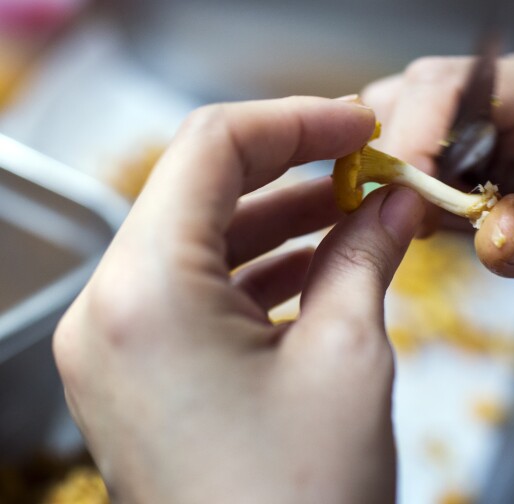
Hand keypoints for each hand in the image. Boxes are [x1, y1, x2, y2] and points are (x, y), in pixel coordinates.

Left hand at [54, 97, 423, 502]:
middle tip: (363, 166)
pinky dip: (260, 269)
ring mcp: (119, 343)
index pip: (212, 147)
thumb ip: (367, 256)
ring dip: (280, 219)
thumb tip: (394, 203)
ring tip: (355, 212)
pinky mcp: (142, 371)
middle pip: (201, 189)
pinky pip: (199, 290)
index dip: (295, 122)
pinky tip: (321, 264)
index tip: (355, 126)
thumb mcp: (348, 356)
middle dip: (291, 169)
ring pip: (202, 240)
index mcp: (146, 292)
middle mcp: (112, 310)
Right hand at [362, 55, 513, 338]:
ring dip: (396, 169)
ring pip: (408, 115)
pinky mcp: (471, 150)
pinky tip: (423, 219)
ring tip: (418, 221)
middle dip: (400, 152)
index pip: (466, 85)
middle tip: (404, 215)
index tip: (404, 195)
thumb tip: (491, 234)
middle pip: (424, 90)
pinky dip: (401, 186)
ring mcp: (491, 121)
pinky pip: (414, 150)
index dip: (420, 131)